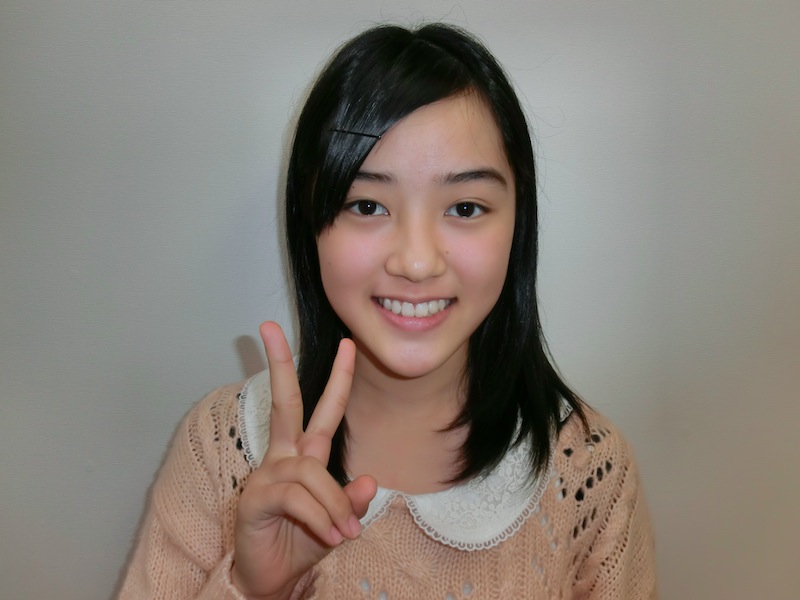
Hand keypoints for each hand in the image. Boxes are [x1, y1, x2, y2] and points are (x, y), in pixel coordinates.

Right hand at [231, 322, 375, 599]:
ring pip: (312, 471)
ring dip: (333, 504)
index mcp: (303, 457)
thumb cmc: (301, 543)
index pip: (321, 411)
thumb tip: (368, 480)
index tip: (346, 345)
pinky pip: (297, 496)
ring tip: (341, 533)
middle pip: (285, 403)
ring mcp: (266, 475)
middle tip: (268, 327)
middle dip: (278, 363)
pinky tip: (326, 535)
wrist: (272, 579)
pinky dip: (319, 516)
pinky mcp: (255, 497)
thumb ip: (351, 501)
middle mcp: (282, 458)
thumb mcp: (337, 521)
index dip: (337, 379)